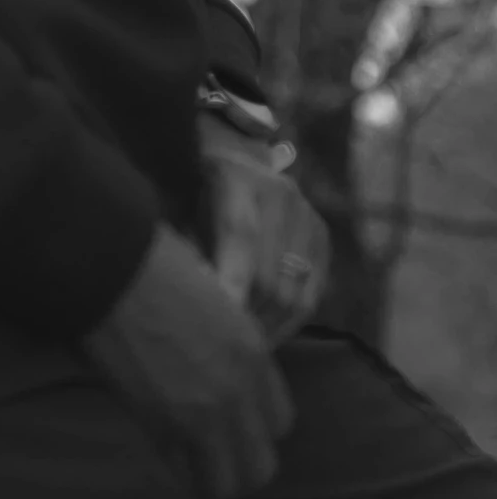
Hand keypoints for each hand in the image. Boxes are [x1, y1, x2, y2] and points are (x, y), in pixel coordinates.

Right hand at [81, 220, 294, 498]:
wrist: (113, 270)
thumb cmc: (158, 264)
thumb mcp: (215, 296)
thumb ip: (227, 337)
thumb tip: (215, 351)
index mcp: (254, 355)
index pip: (281, 423)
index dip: (256, 426)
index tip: (234, 420)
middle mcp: (238, 394)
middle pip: (260, 467)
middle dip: (238, 467)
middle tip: (213, 455)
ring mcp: (201, 416)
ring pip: (223, 484)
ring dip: (206, 480)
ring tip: (186, 467)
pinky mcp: (160, 426)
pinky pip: (179, 473)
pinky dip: (172, 472)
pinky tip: (160, 454)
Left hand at [198, 117, 330, 346]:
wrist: (229, 151)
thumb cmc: (189, 185)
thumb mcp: (176, 205)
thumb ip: (184, 250)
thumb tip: (193, 304)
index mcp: (235, 178)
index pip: (239, 239)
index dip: (229, 287)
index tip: (214, 329)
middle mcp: (280, 193)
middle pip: (270, 278)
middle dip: (247, 319)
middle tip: (223, 348)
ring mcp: (306, 213)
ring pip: (294, 294)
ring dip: (269, 328)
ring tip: (245, 347)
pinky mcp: (322, 234)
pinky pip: (312, 293)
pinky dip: (290, 320)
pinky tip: (268, 331)